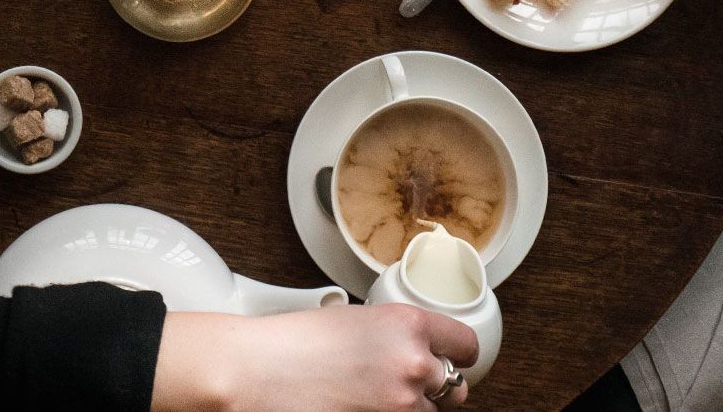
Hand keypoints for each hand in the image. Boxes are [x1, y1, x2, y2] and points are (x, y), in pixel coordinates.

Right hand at [152, 304, 477, 411]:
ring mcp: (401, 404)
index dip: (455, 353)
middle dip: (433, 385)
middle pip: (454, 386)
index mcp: (409, 324)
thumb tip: (419, 350)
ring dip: (410, 407)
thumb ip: (397, 334)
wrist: (256, 372)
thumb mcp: (356, 319)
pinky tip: (363, 406)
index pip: (466, 345)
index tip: (450, 357)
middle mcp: (413, 364)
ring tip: (371, 395)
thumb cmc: (294, 342)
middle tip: (403, 382)